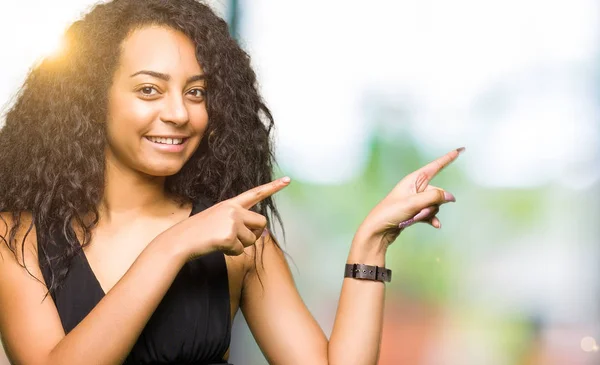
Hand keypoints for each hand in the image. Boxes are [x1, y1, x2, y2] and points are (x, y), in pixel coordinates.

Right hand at [164, 177, 290, 259]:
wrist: (180, 241)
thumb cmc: (199, 232)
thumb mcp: (218, 219)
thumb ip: (238, 221)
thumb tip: (259, 231)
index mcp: (231, 203)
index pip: (255, 193)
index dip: (273, 187)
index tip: (288, 180)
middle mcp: (233, 210)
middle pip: (261, 222)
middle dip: (254, 233)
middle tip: (237, 238)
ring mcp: (232, 222)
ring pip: (252, 239)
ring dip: (241, 245)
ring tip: (222, 241)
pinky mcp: (229, 237)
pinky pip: (241, 250)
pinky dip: (231, 253)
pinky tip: (218, 247)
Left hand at [354, 147, 463, 247]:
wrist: (378, 230)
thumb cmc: (391, 212)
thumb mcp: (413, 203)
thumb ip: (433, 197)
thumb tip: (450, 196)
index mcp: (413, 179)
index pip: (435, 166)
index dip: (448, 158)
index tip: (460, 149)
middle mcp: (416, 187)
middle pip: (437, 192)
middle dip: (432, 204)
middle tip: (417, 212)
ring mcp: (416, 199)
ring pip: (434, 204)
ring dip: (428, 213)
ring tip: (414, 218)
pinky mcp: (415, 211)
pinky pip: (430, 213)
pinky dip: (431, 219)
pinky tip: (435, 226)